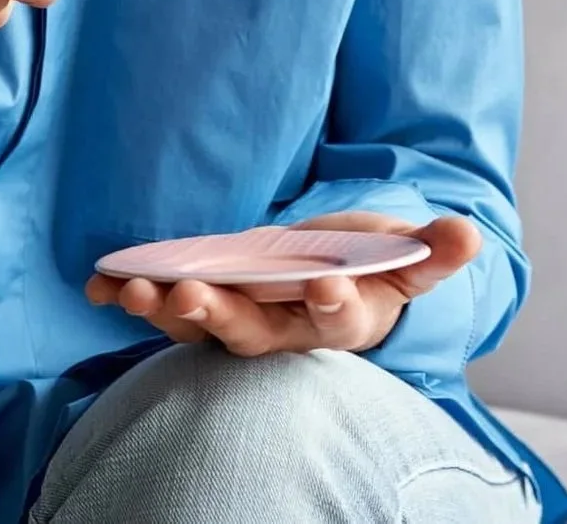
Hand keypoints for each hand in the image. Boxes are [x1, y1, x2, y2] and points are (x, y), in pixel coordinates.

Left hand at [82, 213, 481, 356]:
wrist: (331, 283)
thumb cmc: (368, 270)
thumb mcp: (405, 259)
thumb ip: (433, 252)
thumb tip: (469, 232)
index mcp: (340, 321)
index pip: (335, 320)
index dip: (330, 304)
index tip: (323, 285)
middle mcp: (284, 331)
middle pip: (251, 334)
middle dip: (219, 317)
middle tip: (191, 296)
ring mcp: (240, 322)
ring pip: (200, 327)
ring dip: (164, 311)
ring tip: (130, 290)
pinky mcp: (205, 307)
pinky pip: (165, 309)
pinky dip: (131, 299)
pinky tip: (97, 284)